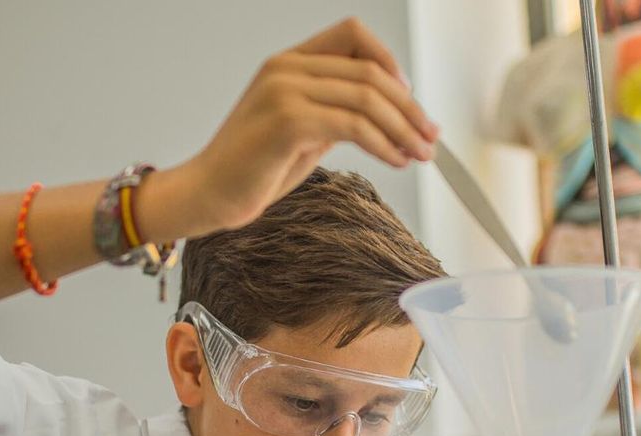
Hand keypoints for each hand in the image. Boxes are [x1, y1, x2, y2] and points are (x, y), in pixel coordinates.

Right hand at [176, 17, 439, 233]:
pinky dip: (384, 144)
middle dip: (410, 107)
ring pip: (368, 98)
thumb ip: (335, 112)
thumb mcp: (303, 130)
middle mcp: (286, 67)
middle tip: (431, 136)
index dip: (389, 63)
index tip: (409, 101)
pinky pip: (354, 126)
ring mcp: (285, 90)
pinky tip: (396, 160)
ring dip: (404, 128)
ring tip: (421, 153)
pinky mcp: (288, 120)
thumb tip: (386, 115)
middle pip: (370, 72)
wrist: (209, 195)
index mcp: (289, 62)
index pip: (353, 35)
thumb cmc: (254, 169)